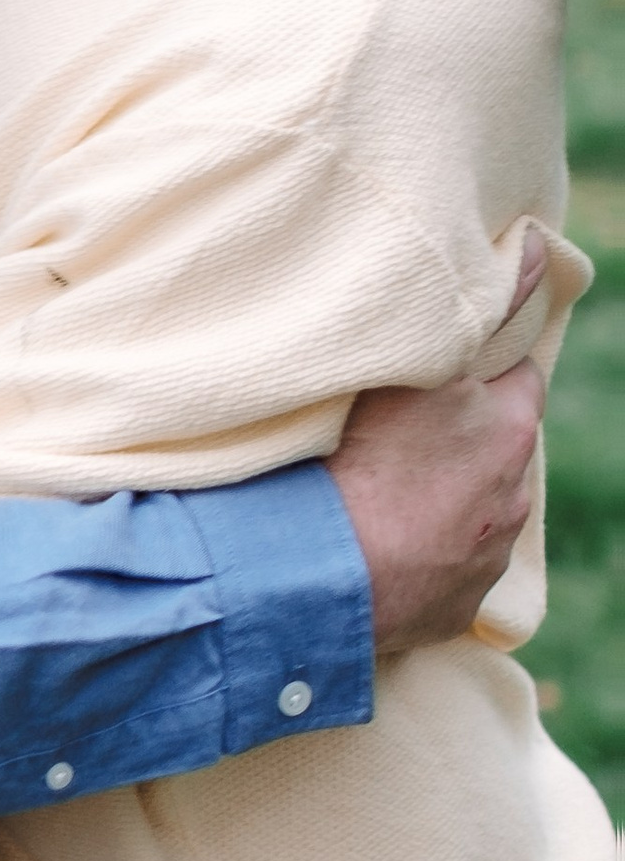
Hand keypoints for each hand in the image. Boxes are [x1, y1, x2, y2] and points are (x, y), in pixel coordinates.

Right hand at [327, 230, 548, 650]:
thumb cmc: (362, 458)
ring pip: (475, 513)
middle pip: (496, 449)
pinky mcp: (456, 610)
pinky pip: (445, 574)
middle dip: (464, 438)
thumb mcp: (416, 364)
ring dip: (444, 500)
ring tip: (383, 494)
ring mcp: (486, 559)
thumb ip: (480, 311)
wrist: (321, 576)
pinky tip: (378, 547)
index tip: (451, 362)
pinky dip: (421, 557)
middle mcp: (512, 497)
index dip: (484, 367)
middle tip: (404, 431)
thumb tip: (539, 250)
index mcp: (508, 431)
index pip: (518, 377)